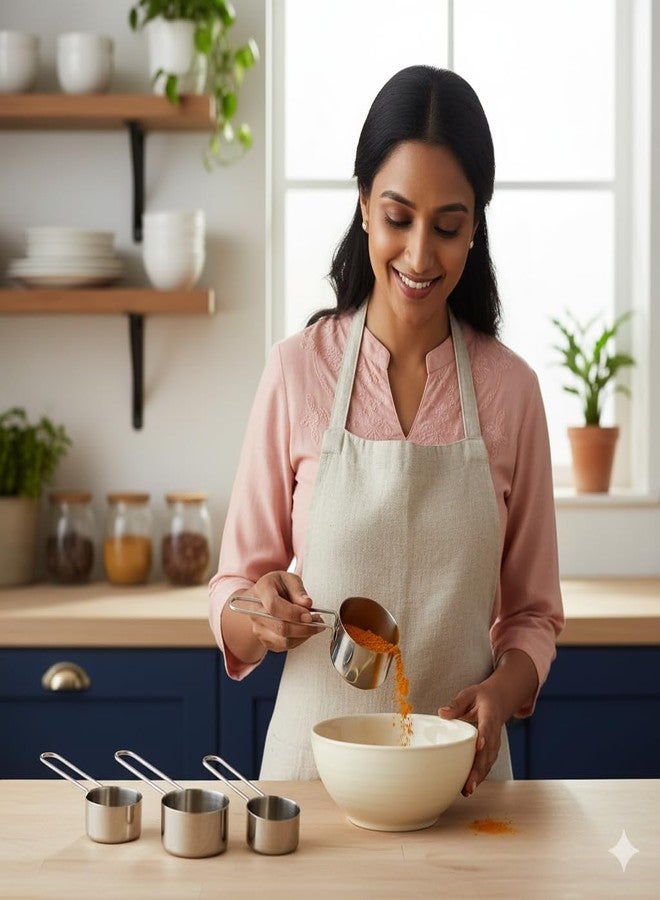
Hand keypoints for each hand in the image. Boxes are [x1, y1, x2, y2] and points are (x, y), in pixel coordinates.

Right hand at [240, 571, 319, 653]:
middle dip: (304, 627)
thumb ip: (298, 589)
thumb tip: (307, 603)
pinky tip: (305, 630)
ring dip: (304, 635)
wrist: (262, 598)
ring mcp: (258, 628)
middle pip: (280, 627)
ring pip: (283, 640)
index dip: (293, 613)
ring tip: (314, 625)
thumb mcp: (288, 578)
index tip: (309, 615)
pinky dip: (299, 640)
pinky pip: (284, 646)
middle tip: (318, 621)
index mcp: (261, 591)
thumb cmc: (276, 586)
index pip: (274, 606)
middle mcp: (255, 612)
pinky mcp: (264, 640)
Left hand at [438, 650, 537, 795]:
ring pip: (488, 762)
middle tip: (469, 784)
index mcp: (489, 716)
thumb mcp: (469, 694)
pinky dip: (479, 776)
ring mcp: (494, 743)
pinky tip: (468, 788)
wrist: (499, 701)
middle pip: (488, 752)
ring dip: (479, 777)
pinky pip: (486, 764)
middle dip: (479, 769)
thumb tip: (442, 713)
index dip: (484, 737)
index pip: (487, 728)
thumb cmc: (481, 698)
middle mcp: (494, 733)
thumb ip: (456, 704)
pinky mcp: (491, 750)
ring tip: (467, 790)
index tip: (479, 747)